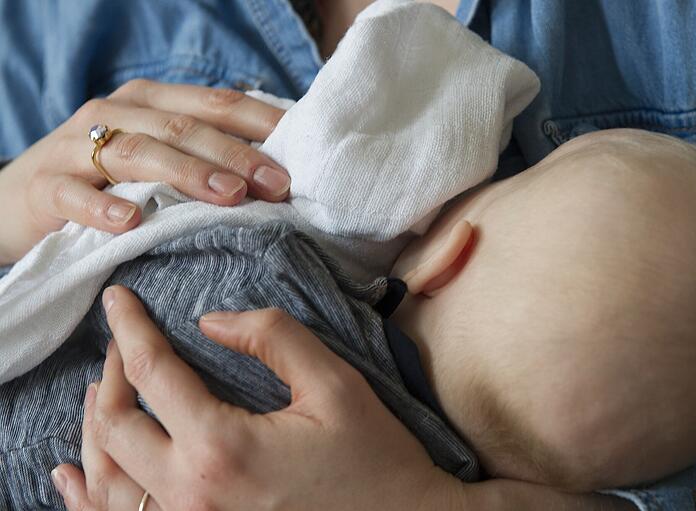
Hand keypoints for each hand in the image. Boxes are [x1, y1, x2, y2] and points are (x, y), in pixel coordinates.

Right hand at [0, 80, 290, 263]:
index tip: (301, 159)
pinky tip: (131, 221)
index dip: (260, 127)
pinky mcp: (45, 185)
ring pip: (137, 152)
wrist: (19, 203)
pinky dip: (103, 206)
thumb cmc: (106, 182)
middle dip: (237, 155)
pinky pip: (73, 194)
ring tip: (228, 196)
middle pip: (185, 127)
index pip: (215, 104)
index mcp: (152, 102)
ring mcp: (76, 147)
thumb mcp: (157, 160)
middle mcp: (116, 113)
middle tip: (277, 185)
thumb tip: (279, 173)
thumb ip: (205, 157)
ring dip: (187, 173)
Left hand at [52, 286, 460, 510]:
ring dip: (97, 427)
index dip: (131, 329)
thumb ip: (274, 338)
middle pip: (115, 427)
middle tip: (123, 343)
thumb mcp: (336, 385)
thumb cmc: (374, 458)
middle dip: (111, 376)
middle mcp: (191, 494)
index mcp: (222, 448)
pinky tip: (75, 473)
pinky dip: (92, 493)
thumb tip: (213, 321)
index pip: (154, 375)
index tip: (118, 300)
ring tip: (102, 391)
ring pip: (109, 478)